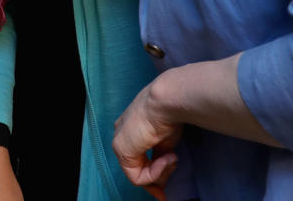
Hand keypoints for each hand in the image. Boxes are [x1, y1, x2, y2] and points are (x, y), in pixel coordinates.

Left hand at [112, 81, 181, 200]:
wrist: (167, 101)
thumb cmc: (171, 113)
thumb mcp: (167, 139)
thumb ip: (162, 155)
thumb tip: (165, 173)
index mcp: (132, 128)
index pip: (138, 157)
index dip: (152, 174)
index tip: (163, 192)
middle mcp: (122, 134)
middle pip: (136, 168)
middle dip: (154, 182)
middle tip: (165, 194)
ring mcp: (119, 142)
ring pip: (138, 174)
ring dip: (159, 173)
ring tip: (172, 158)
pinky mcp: (121, 150)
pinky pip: (137, 176)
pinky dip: (155, 173)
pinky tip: (166, 158)